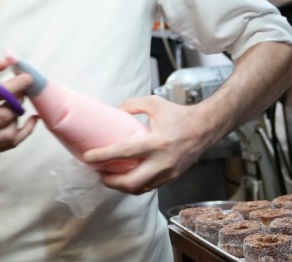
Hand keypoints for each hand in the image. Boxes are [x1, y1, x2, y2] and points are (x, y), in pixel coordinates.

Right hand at [0, 55, 37, 156]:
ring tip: (18, 104)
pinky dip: (25, 132)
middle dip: (18, 100)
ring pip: (9, 132)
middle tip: (23, 89)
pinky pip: (11, 144)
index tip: (26, 78)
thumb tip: (5, 63)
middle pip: (2, 115)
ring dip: (19, 115)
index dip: (12, 86)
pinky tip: (31, 120)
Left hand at [81, 95, 211, 194]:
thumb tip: (114, 112)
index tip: (87, 157)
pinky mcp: (171, 178)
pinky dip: (134, 186)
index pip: (124, 152)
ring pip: (139, 189)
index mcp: (156, 142)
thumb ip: (131, 105)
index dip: (103, 156)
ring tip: (107, 177)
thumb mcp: (153, 103)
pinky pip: (148, 187)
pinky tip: (125, 179)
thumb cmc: (179, 115)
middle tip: (97, 172)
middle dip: (109, 181)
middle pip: (130, 182)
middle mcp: (162, 162)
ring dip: (120, 186)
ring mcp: (168, 173)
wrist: (204, 128)